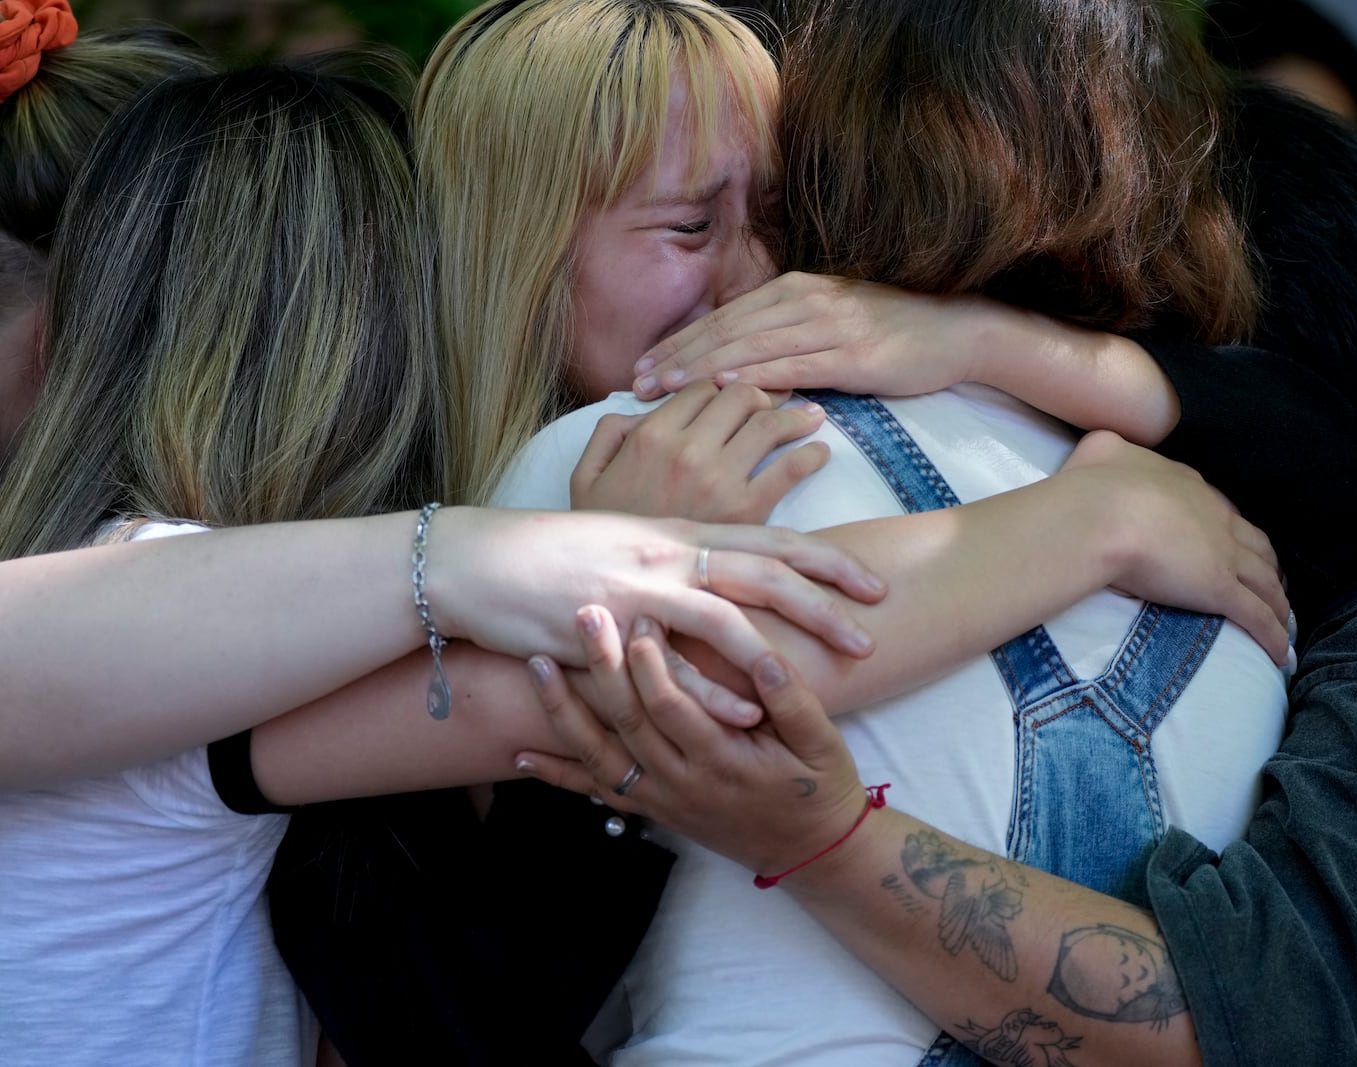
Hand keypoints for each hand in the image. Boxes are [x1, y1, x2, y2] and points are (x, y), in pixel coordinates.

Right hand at [426, 508, 886, 673]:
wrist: (481, 560)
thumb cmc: (549, 547)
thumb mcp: (617, 529)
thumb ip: (667, 540)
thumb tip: (708, 551)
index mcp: (674, 531)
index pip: (765, 537)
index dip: (823, 558)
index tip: (869, 579)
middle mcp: (665, 554)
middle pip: (766, 570)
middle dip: (827, 597)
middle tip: (875, 623)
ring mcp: (638, 591)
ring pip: (730, 614)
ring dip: (789, 644)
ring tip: (838, 667)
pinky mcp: (609, 631)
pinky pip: (671, 667)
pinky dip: (714, 692)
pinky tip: (751, 715)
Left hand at [517, 609, 867, 877]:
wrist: (810, 852)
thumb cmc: (819, 788)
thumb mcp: (824, 743)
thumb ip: (794, 703)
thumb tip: (766, 661)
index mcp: (724, 761)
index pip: (675, 708)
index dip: (654, 664)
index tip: (641, 617)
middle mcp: (682, 784)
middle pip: (628, 722)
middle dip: (602, 667)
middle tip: (583, 615)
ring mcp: (661, 799)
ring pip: (600, 754)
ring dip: (564, 710)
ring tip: (536, 665)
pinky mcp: (652, 808)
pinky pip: (597, 791)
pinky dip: (558, 774)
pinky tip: (521, 755)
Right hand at [570, 381, 829, 523]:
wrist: (600, 594)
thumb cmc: (592, 539)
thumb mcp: (585, 477)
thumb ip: (609, 434)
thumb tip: (641, 411)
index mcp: (649, 436)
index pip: (703, 388)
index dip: (724, 387)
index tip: (740, 397)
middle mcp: (686, 450)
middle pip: (742, 397)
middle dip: (764, 395)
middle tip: (780, 404)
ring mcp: (716, 481)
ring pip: (769, 425)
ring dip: (796, 418)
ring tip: (812, 420)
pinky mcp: (743, 514)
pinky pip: (788, 470)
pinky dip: (809, 456)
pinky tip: (818, 455)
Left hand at [632, 272, 995, 400]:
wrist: (956, 331)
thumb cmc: (892, 333)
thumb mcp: (830, 322)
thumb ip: (785, 334)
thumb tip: (738, 360)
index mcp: (794, 289)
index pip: (723, 318)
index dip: (679, 342)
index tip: (642, 366)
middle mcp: (805, 299)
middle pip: (725, 330)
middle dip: (676, 357)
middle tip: (635, 382)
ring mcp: (828, 324)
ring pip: (749, 347)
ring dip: (700, 370)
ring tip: (662, 389)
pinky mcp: (852, 353)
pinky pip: (792, 365)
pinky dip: (752, 375)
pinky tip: (721, 387)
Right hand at [1063, 431, 1289, 659]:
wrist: (1102, 513)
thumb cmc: (1095, 483)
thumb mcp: (1100, 451)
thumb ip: (1108, 451)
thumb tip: (1105, 450)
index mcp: (1186, 485)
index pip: (1216, 507)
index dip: (1227, 526)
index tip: (1228, 539)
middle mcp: (1214, 517)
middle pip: (1253, 542)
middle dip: (1266, 561)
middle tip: (1269, 579)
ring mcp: (1222, 554)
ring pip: (1264, 579)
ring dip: (1277, 598)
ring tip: (1283, 615)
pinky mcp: (1219, 589)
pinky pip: (1255, 615)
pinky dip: (1272, 634)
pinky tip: (1281, 652)